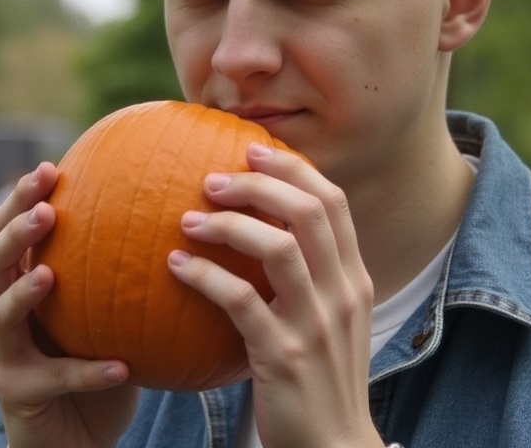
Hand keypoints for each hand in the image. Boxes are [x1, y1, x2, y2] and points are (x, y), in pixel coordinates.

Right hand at [0, 163, 138, 447]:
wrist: (74, 433)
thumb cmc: (98, 358)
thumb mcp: (109, 308)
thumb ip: (124, 269)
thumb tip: (179, 212)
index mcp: (22, 284)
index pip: (8, 231)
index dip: (21, 198)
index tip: (49, 166)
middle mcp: (3, 315)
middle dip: (14, 231)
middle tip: (46, 208)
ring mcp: (4, 356)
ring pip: (1, 316)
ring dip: (26, 292)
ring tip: (51, 275)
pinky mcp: (17, 395)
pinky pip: (53, 378)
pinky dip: (87, 370)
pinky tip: (121, 366)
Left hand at [168, 143, 383, 447]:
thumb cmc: (320, 380)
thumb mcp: (328, 320)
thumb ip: (308, 278)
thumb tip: (259, 232)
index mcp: (354, 279)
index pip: (333, 203)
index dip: (294, 170)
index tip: (255, 151)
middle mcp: (342, 293)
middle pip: (308, 211)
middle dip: (259, 184)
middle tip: (212, 179)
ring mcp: (316, 324)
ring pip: (277, 247)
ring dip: (228, 224)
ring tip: (188, 218)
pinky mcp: (283, 355)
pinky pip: (239, 300)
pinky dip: (205, 275)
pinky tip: (175, 265)